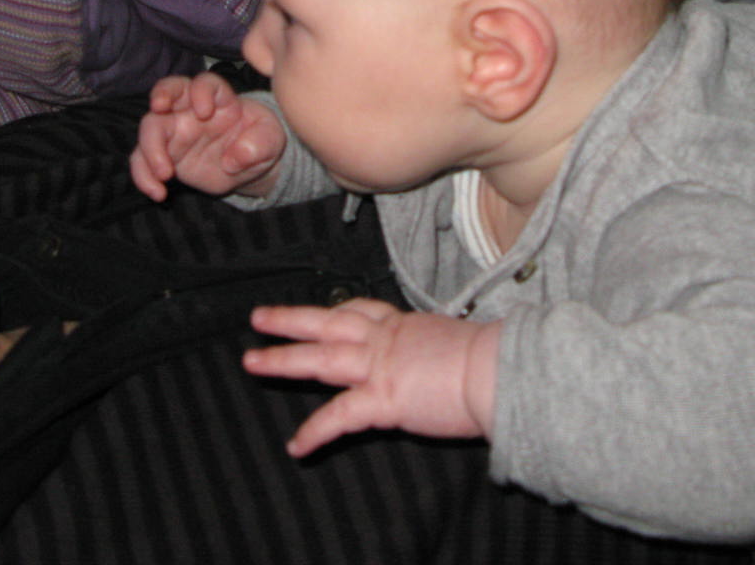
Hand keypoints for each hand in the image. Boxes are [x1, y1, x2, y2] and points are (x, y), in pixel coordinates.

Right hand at [129, 72, 285, 200]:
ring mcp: (174, 131)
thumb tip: (235, 158)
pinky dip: (143, 176)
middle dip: (160, 96)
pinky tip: (158, 193)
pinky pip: (142, 161)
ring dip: (149, 149)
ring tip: (164, 175)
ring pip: (149, 128)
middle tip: (159, 110)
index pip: (205, 83)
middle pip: (167, 91)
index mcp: (219, 98)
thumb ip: (259, 144)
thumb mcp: (271, 139)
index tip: (204, 112)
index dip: (201, 92)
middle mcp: (190, 108)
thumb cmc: (259, 140)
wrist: (249, 166)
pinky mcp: (163, 155)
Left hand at [242, 299, 500, 456]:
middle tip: (260, 317)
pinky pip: (339, 416)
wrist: (502, 370)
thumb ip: (442, 352)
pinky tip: (296, 446)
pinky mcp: (382, 398)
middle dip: (291, 319)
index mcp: (409, 325)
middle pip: (329, 322)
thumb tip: (451, 362)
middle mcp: (388, 339)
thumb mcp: (462, 343)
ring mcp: (381, 365)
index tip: (321, 308)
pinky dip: (315, 432)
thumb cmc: (497, 360)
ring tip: (252, 361)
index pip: (365, 312)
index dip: (339, 311)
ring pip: (320, 357)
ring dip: (282, 359)